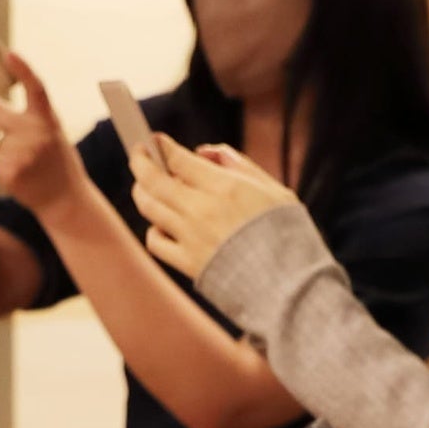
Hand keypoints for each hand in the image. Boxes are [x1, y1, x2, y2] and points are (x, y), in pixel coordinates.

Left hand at [0, 52, 91, 214]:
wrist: (64, 199)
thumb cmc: (58, 161)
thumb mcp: (53, 132)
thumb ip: (32, 116)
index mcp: (49, 121)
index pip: (37, 89)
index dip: (24, 70)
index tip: (9, 54)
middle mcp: (36, 135)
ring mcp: (22, 155)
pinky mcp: (9, 172)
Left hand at [135, 136, 290, 275]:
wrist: (291, 287)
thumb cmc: (288, 236)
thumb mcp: (275, 190)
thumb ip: (238, 164)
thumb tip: (204, 152)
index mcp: (225, 187)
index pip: (178, 159)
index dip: (160, 146)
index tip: (153, 140)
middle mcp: (202, 210)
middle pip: (153, 180)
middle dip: (140, 161)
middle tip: (138, 154)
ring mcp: (191, 238)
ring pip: (149, 207)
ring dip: (142, 191)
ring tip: (143, 184)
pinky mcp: (187, 264)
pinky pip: (156, 242)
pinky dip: (153, 229)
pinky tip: (160, 224)